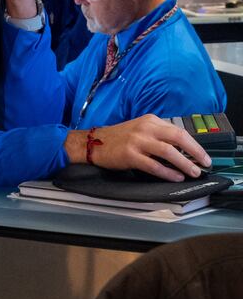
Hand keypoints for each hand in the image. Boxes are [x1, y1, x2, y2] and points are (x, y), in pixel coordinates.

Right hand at [63, 114, 211, 181]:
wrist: (93, 142)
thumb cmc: (118, 138)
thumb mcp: (140, 129)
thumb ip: (159, 135)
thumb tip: (182, 150)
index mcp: (150, 120)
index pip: (178, 131)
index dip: (194, 144)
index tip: (202, 155)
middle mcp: (145, 128)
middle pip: (177, 138)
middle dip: (195, 152)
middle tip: (204, 163)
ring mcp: (137, 141)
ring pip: (168, 152)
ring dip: (184, 163)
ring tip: (193, 172)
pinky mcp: (130, 155)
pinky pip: (154, 165)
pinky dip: (167, 172)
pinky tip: (175, 177)